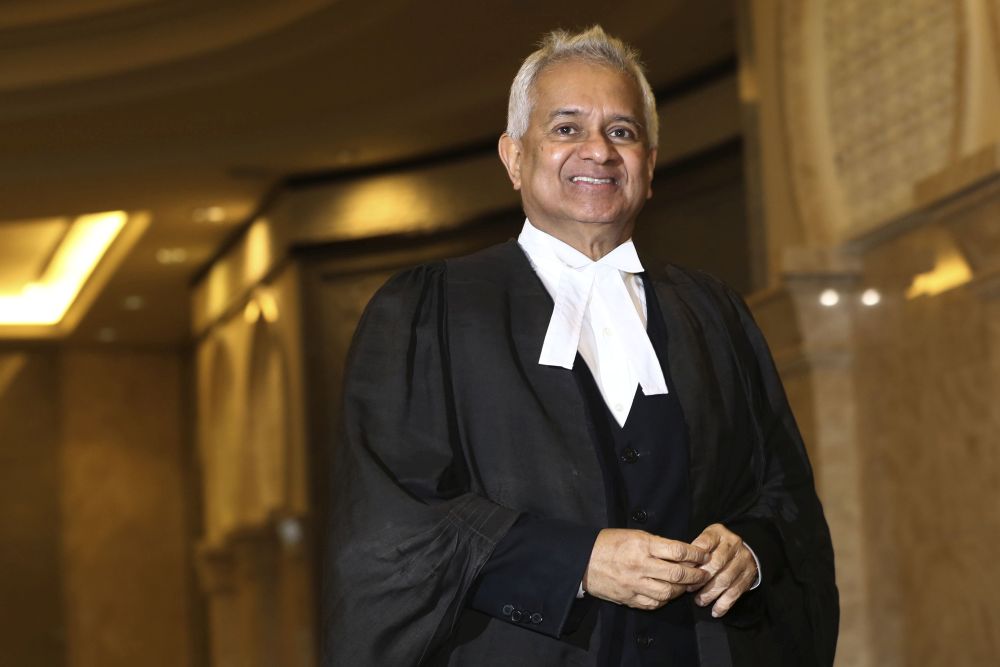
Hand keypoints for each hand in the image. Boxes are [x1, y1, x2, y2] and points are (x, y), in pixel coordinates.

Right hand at [582, 528, 710, 609]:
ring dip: (682, 589)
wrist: (583, 560)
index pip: (677, 551)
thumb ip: (657, 544)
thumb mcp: (634, 535)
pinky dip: (665, 599)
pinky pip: (654, 603)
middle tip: (703, 574)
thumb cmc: (609, 543)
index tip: (704, 556)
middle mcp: (640, 565)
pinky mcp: (629, 598)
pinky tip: (668, 593)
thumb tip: (681, 553)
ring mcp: (634, 584)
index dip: (695, 555)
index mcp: (642, 545)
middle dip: (695, 575)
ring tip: (687, 585)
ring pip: (668, 592)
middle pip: (677, 574)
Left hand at [688, 523, 757, 617]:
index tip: (683, 570)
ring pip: (725, 580)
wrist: (743, 549)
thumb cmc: (716, 546)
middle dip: (701, 579)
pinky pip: (736, 592)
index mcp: (719, 533)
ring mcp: (743, 560)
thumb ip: (694, 550)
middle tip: (689, 589)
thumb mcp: (705, 540)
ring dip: (711, 594)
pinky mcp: (749, 575)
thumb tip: (681, 567)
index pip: (704, 543)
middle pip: (716, 564)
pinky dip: (724, 604)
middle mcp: (734, 544)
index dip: (693, 558)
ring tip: (700, 601)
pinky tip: (715, 611)